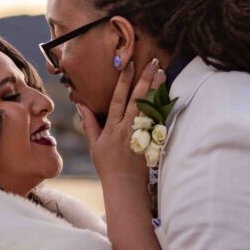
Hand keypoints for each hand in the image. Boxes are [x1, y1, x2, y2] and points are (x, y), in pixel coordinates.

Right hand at [78, 59, 164, 186]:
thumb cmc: (108, 166)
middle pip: (137, 100)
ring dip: (157, 89)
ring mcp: (141, 136)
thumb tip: (81, 105)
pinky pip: (158, 121)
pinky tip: (168, 94)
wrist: (125, 186)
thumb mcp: (94, 145)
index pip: (118, 100)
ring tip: (163, 73)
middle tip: (153, 62)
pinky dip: (163, 107)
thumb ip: (89, 124)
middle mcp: (127, 129)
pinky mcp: (151, 142)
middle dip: (145, 79)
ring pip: (150, 108)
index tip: (129, 65)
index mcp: (112, 129)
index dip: (124, 81)